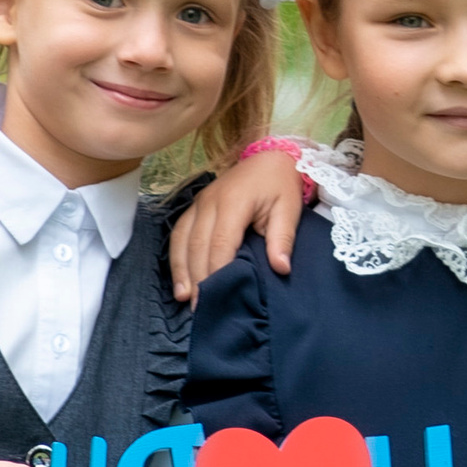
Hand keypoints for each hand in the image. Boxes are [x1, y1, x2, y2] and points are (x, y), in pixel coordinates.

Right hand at [170, 149, 308, 300]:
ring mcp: (199, 203)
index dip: (216, 271)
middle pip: (197, 245)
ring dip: (181, 270)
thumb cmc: (280, 185)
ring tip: (184, 298)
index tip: (217, 296)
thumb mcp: (289, 209)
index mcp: (234, 202)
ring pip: (182, 240)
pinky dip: (176, 257)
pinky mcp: (195, 207)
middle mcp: (210, 202)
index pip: (220, 242)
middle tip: (200, 307)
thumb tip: (280, 268)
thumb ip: (283, 239)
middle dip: (197, 278)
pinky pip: (179, 233)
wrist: (270, 158)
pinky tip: (179, 279)